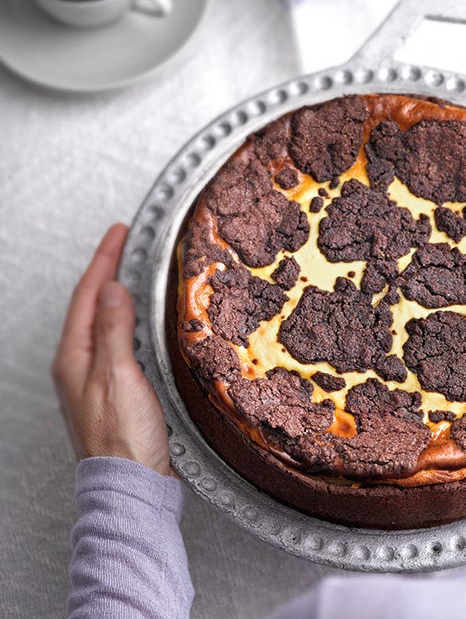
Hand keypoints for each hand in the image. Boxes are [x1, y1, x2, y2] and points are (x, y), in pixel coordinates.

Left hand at [51, 224, 171, 476]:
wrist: (131, 485)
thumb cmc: (122, 440)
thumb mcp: (119, 376)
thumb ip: (115, 331)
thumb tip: (115, 291)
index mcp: (74, 358)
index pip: (88, 296)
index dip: (103, 260)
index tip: (117, 233)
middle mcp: (78, 366)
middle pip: (90, 305)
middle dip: (105, 270)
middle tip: (122, 243)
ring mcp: (93, 378)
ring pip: (101, 322)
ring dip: (114, 293)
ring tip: (129, 271)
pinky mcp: (112, 389)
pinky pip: (115, 340)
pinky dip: (125, 319)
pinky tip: (136, 321)